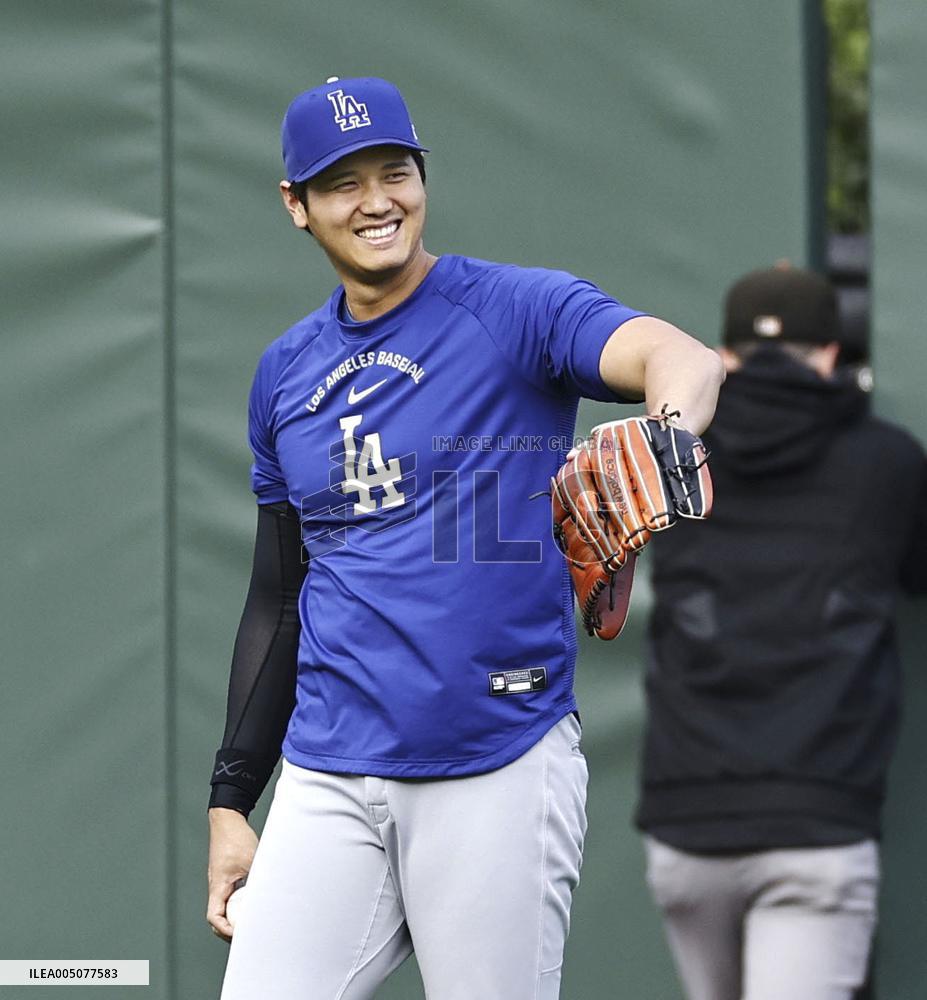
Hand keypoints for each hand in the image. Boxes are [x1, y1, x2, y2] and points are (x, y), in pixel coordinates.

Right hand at [207, 807, 257, 941]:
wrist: (228, 819)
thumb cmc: (235, 837)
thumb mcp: (252, 859)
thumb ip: (260, 876)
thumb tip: (275, 891)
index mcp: (218, 886)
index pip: (214, 917)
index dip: (225, 929)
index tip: (240, 933)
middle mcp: (217, 886)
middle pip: (219, 917)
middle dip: (231, 929)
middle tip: (250, 935)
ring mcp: (222, 881)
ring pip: (225, 907)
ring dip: (236, 916)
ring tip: (254, 922)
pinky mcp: (228, 875)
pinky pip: (231, 895)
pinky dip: (240, 903)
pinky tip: (255, 902)